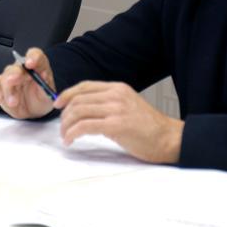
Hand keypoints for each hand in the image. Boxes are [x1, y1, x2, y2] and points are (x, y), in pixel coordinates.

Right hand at [0, 47, 56, 119]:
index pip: (35, 55)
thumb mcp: (48, 96)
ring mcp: (7, 78)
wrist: (33, 112)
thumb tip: (44, 76)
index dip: (32, 57)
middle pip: (16, 67)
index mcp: (36, 66)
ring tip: (12, 102)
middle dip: (14, 73)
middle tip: (14, 79)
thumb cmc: (40, 99)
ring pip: (3, 78)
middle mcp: (21, 69)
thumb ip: (46, 87)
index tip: (30, 63)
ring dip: (7, 90)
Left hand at [56, 81, 182, 163]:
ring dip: (66, 126)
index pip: (85, 86)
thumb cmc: (149, 127)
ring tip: (66, 136)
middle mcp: (116, 95)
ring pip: (78, 112)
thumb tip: (85, 109)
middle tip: (62, 127)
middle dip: (64, 115)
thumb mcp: (128, 105)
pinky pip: (84, 127)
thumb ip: (109, 103)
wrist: (169, 138)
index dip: (67, 94)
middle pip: (78, 100)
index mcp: (118, 88)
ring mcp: (116, 109)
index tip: (58, 105)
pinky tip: (71, 140)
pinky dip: (72, 133)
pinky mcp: (116, 126)